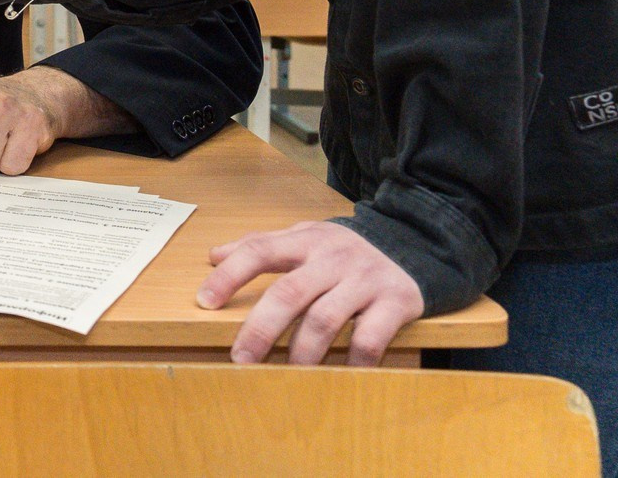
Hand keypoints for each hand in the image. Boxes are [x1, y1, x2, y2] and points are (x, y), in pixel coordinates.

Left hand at [198, 220, 424, 365]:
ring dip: (301, 352)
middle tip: (240, 358)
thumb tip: (213, 254)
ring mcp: (365, 280)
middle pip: (289, 293)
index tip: (204, 302)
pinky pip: (370, 339)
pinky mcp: (396, 302)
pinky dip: (352, 362)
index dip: (229, 276)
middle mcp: (333, 258)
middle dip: (260, 329)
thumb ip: (261, 245)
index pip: (259, 251)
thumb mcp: (305, 237)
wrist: (414, 246)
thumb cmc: (344, 250)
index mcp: (305, 240)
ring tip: (285, 374)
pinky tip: (337, 379)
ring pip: (325, 319)